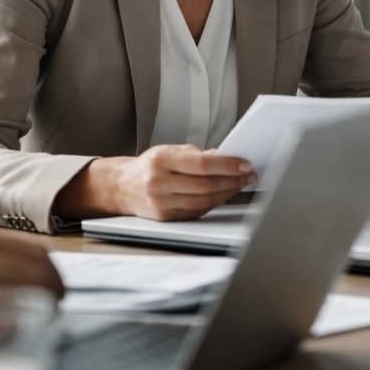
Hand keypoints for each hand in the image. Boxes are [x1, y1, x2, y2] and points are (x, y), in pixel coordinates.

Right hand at [57, 146, 254, 221]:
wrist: (120, 187)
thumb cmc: (149, 166)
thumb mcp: (168, 151)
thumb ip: (196, 155)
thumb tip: (225, 158)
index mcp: (161, 160)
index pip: (202, 164)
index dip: (228, 165)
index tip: (246, 164)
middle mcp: (159, 183)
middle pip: (206, 185)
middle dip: (233, 180)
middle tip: (249, 175)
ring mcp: (161, 203)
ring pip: (204, 201)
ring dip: (227, 193)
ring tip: (241, 184)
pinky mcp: (166, 218)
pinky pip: (197, 211)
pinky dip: (214, 203)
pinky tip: (224, 195)